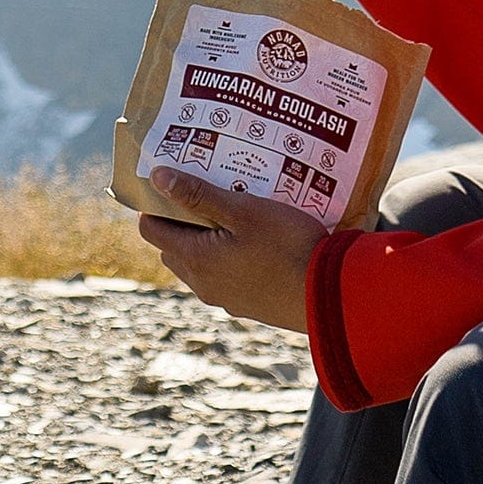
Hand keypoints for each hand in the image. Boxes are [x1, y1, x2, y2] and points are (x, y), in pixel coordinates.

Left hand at [135, 168, 326, 334]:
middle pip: (173, 248)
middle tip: (205, 194)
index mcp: (196, 259)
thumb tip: (157, 178)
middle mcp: (204, 284)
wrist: (331, 295)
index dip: (156, 205)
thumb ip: (199, 195)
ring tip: (233, 215)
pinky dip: (226, 259)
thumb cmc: (287, 246)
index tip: (174, 183)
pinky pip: (223, 278)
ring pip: (199, 265)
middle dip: (180, 221)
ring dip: (205, 241)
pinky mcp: (248, 306)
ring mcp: (226, 298)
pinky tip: (254, 242)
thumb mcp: (243, 210)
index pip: (152, 230)